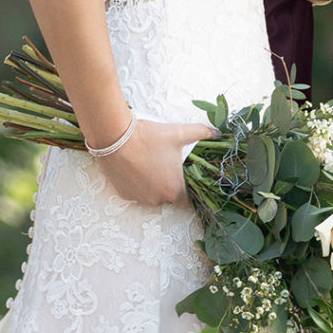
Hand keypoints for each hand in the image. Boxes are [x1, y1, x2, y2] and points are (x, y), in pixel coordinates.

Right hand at [97, 116, 211, 208]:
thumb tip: (218, 132)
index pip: (189, 199)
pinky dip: (138, 183)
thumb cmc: (148, 137)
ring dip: (154, 184)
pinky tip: (137, 167)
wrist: (115, 137)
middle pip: (170, 195)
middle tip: (168, 165)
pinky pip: (136, 192)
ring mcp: (139, 198)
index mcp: (174, 189)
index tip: (188, 178)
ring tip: (151, 164)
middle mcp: (157, 199)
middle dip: (170, 183)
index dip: (190, 189)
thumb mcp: (178, 133)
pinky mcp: (124, 194)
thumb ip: (201, 133)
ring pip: (152, 195)